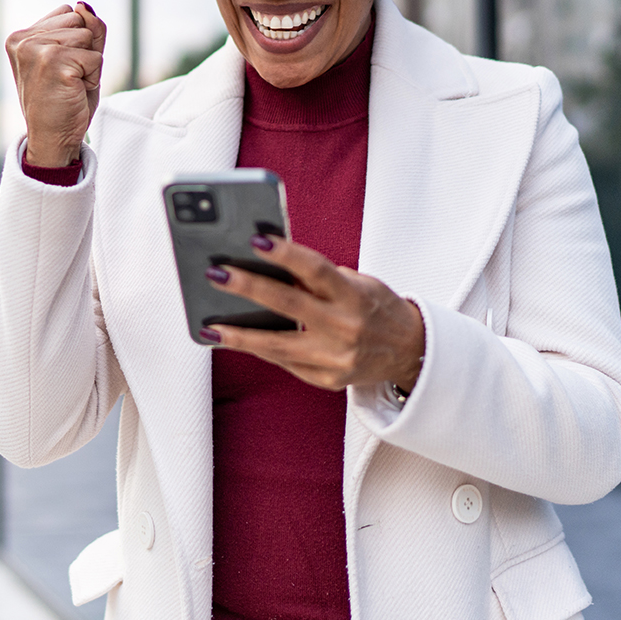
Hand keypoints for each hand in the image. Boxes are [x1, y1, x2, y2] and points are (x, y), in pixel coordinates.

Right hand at [5, 2, 106, 166]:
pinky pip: (95, 57)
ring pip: (88, 37)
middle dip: (85, 50)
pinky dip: (93, 77)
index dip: (78, 42)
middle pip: (80, 20)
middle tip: (67, 79)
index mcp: (21, 36)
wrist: (53, 139)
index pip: (69, 12)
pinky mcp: (54, 62)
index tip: (61, 69)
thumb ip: (86, 29)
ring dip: (89, 64)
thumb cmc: (65, 101)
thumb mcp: (78, 59)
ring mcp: (36, 49)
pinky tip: (73, 91)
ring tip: (70, 85)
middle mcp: (23, 39)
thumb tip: (84, 5)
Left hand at [205, 236, 424, 391]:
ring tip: (211, 325)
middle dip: (249, 287)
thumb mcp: (357, 283)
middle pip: (289, 304)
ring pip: (278, 345)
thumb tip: (269, 267)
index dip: (285, 254)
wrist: (409, 350)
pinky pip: (285, 362)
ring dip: (240, 335)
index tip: (255, 240)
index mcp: (355, 295)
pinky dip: (259, 350)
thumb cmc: (376, 307)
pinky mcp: (328, 379)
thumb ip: (319, 279)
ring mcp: (336, 357)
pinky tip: (234, 340)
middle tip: (216, 273)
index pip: (315, 269)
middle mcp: (346, 327)